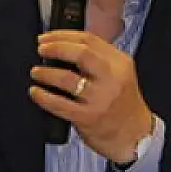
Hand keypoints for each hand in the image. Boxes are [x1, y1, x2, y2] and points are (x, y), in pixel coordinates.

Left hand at [29, 30, 154, 163]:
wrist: (134, 136)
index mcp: (120, 63)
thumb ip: (97, 59)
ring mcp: (100, 99)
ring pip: (67, 78)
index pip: (89, 40)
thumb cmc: (122, 104)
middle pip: (81, 53)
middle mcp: (112, 78)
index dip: (63, 35)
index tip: (47, 37)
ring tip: (36, 71)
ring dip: (46, 73)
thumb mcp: (118, 74)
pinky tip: (35, 92)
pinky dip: (43, 97)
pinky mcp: (88, 117)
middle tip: (41, 49)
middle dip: (56, 48)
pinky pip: (60, 104)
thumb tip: (62, 46)